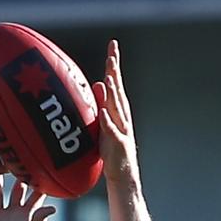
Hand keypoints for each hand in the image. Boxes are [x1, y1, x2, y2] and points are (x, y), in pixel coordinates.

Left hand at [91, 40, 139, 183]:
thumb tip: (97, 83)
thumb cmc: (111, 150)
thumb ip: (102, 103)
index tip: (112, 44)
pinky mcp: (118, 144)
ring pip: (117, 108)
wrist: (123, 175)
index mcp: (118, 110)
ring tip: (108, 76)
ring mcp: (122, 130)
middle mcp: (122, 116)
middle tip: (112, 52)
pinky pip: (112, 131)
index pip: (115, 82)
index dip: (114, 63)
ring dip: (112, 92)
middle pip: (118, 90)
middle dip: (115, 71)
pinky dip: (108, 120)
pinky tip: (103, 111)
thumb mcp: (104, 123)